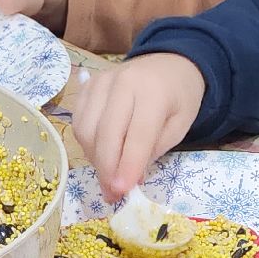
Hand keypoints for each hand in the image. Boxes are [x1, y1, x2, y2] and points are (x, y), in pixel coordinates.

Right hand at [72, 54, 204, 202]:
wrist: (170, 63)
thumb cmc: (178, 98)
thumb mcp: (180, 125)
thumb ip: (154, 150)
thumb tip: (127, 179)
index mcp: (153, 91)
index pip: (137, 135)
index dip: (128, 166)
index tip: (121, 192)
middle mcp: (123, 82)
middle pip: (105, 134)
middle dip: (107, 169)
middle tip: (112, 194)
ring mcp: (101, 81)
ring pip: (86, 130)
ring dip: (95, 160)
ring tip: (109, 175)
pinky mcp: (88, 85)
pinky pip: (78, 121)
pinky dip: (86, 144)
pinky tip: (102, 154)